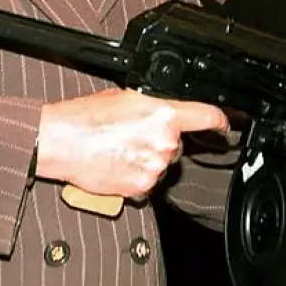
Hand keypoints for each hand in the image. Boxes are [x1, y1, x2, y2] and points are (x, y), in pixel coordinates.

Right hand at [36, 88, 228, 198]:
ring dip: (147, 159)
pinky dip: (136, 176)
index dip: (219, 121)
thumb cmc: (86, 117)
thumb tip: (162, 112)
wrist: (62, 142)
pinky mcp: (142, 188)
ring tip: (119, 149)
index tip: (224, 126)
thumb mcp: (126, 97)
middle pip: (177, 145)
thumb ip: (153, 106)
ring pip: (162, 165)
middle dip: (161, 141)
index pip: (207, 116)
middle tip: (133, 135)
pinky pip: (148, 183)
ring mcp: (155, 167)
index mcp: (164, 114)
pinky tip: (116, 164)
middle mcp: (165, 141)